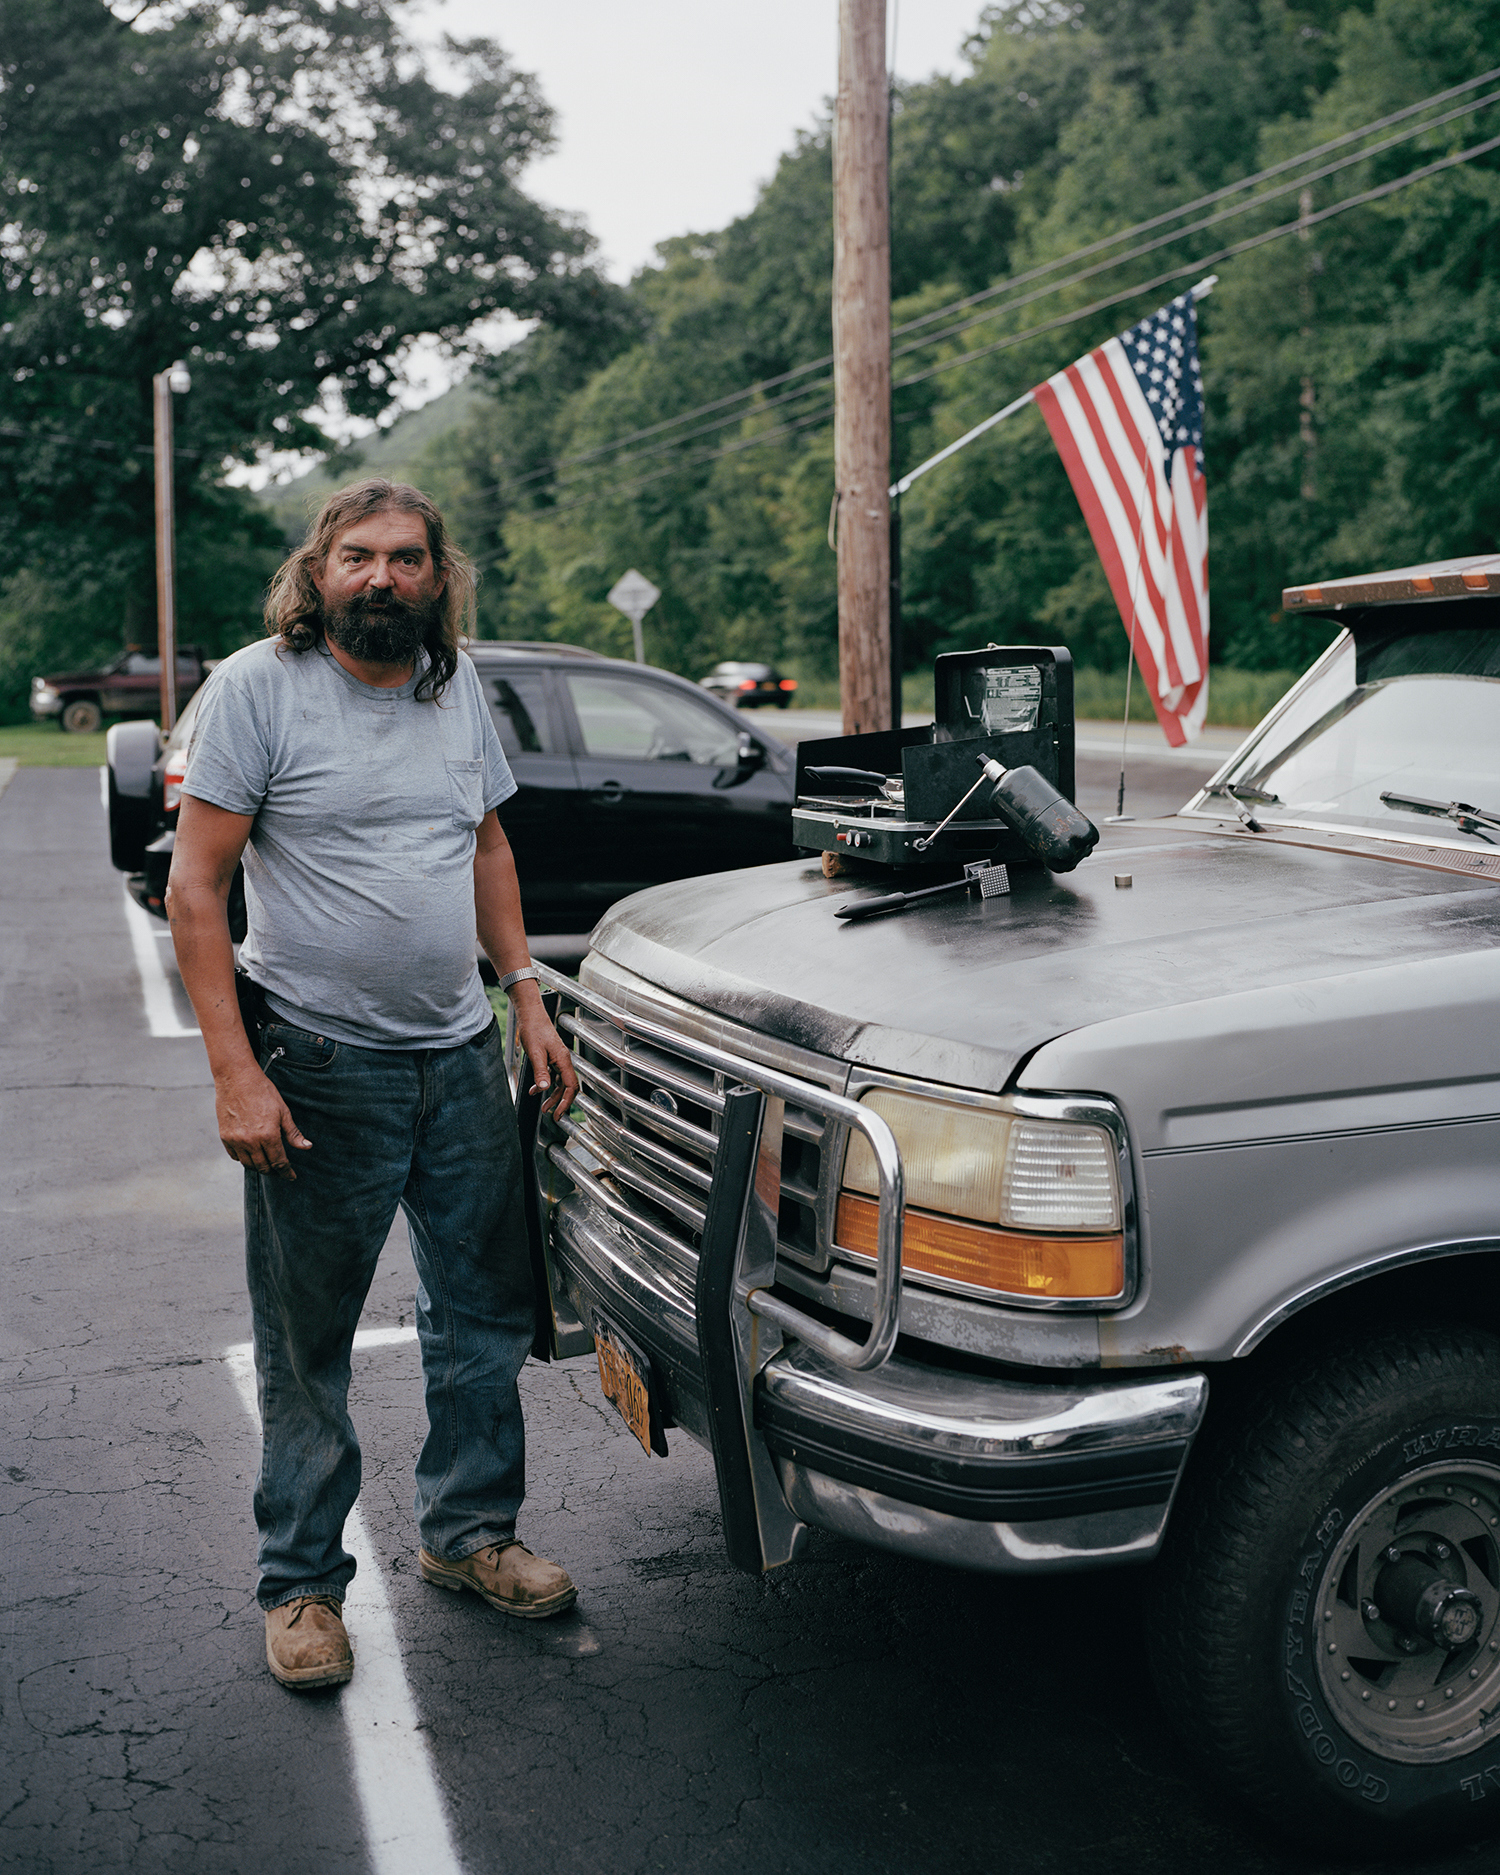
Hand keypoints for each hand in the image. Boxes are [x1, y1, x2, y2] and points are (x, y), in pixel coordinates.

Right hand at [215, 1061, 312, 1179]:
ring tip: (266, 1163)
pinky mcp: (225, 1136)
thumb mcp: (283, 1111)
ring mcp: (236, 1140)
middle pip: (263, 1167)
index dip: (286, 1172)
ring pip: (248, 1164)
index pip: (279, 1162)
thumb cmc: (262, 1091)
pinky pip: (234, 1156)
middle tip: (279, 1170)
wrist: (237, 1078)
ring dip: (258, 1166)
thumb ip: (293, 1133)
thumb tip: (307, 1147)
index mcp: (268, 1135)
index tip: (291, 1177)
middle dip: (273, 1171)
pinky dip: (243, 1158)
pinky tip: (250, 1154)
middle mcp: (251, 1141)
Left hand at [515, 1004, 577, 1118]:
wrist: (530, 1015)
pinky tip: (535, 1090)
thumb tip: (545, 1089)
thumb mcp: (535, 1053)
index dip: (566, 1102)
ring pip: (559, 1083)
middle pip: (567, 1087)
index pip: (571, 1086)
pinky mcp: (550, 1058)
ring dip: (552, 1095)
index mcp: (563, 1060)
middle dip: (560, 1102)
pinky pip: (552, 1076)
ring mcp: (557, 1059)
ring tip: (543, 1106)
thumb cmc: (534, 1029)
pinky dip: (544, 1085)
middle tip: (552, 1115)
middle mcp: (563, 1060)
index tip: (558, 1113)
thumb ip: (540, 1072)